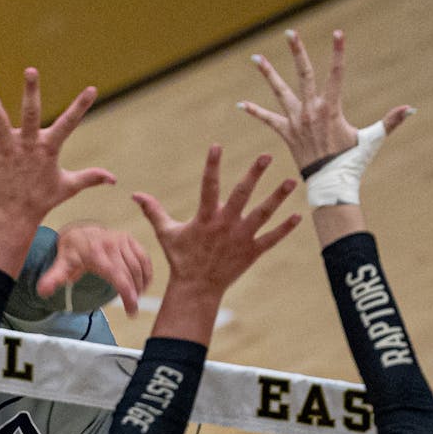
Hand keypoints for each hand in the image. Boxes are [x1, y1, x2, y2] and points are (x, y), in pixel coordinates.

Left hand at [0, 68, 114, 223]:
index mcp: (48, 149)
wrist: (15, 215)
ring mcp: (7, 148)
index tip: (91, 89)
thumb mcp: (68, 187)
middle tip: (31, 71)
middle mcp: (27, 144)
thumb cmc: (43, 199)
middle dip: (31, 92)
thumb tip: (114, 179)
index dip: (81, 106)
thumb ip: (91, 178)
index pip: (69, 124)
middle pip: (30, 113)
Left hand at [41, 223, 153, 314]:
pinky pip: (143, 257)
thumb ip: (54, 279)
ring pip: (139, 266)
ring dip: (141, 284)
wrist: (79, 234)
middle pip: (130, 273)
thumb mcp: (62, 265)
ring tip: (136, 297)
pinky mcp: (129, 239)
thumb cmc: (71, 253)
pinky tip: (143, 284)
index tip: (132, 310)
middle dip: (134, 293)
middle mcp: (111, 243)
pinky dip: (147, 273)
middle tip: (133, 308)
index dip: (127, 294)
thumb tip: (42, 291)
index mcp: (96, 252)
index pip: (117, 275)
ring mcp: (122, 239)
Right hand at [132, 147, 298, 343]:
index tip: (217, 145)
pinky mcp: (252, 252)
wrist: (197, 289)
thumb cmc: (181, 259)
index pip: (208, 185)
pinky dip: (285, 228)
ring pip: (263, 214)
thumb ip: (153, 211)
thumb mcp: (167, 233)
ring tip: (291, 180)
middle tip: (267, 156)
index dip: (212, 165)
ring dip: (277, 197)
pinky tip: (298, 215)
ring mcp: (241, 238)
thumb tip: (134, 194)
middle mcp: (226, 225)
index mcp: (206, 217)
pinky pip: (271, 239)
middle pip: (243, 194)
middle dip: (255, 174)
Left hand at [239, 29, 410, 171]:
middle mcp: (310, 110)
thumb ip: (390, 122)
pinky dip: (255, 112)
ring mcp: (296, 121)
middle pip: (303, 74)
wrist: (330, 184)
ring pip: (279, 92)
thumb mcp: (372, 140)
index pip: (336, 74)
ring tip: (256, 58)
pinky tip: (242, 104)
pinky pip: (268, 120)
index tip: (338, 33)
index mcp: (331, 108)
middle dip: (296, 52)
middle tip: (289, 33)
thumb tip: (411, 109)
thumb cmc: (353, 162)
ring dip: (268, 74)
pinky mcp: (286, 133)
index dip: (338, 52)